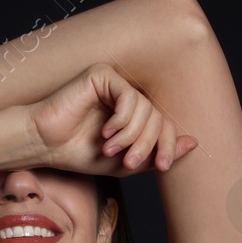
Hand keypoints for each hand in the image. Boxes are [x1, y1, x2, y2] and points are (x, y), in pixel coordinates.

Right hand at [28, 64, 196, 176]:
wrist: (47, 145)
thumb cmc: (82, 154)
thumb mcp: (126, 163)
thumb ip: (157, 154)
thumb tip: (194, 143)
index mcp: (136, 115)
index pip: (165, 125)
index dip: (168, 145)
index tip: (161, 167)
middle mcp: (129, 96)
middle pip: (158, 117)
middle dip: (147, 143)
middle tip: (128, 161)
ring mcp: (116, 84)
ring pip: (145, 108)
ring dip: (131, 135)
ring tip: (110, 149)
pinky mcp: (103, 75)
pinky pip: (129, 96)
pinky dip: (121, 119)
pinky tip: (106, 132)